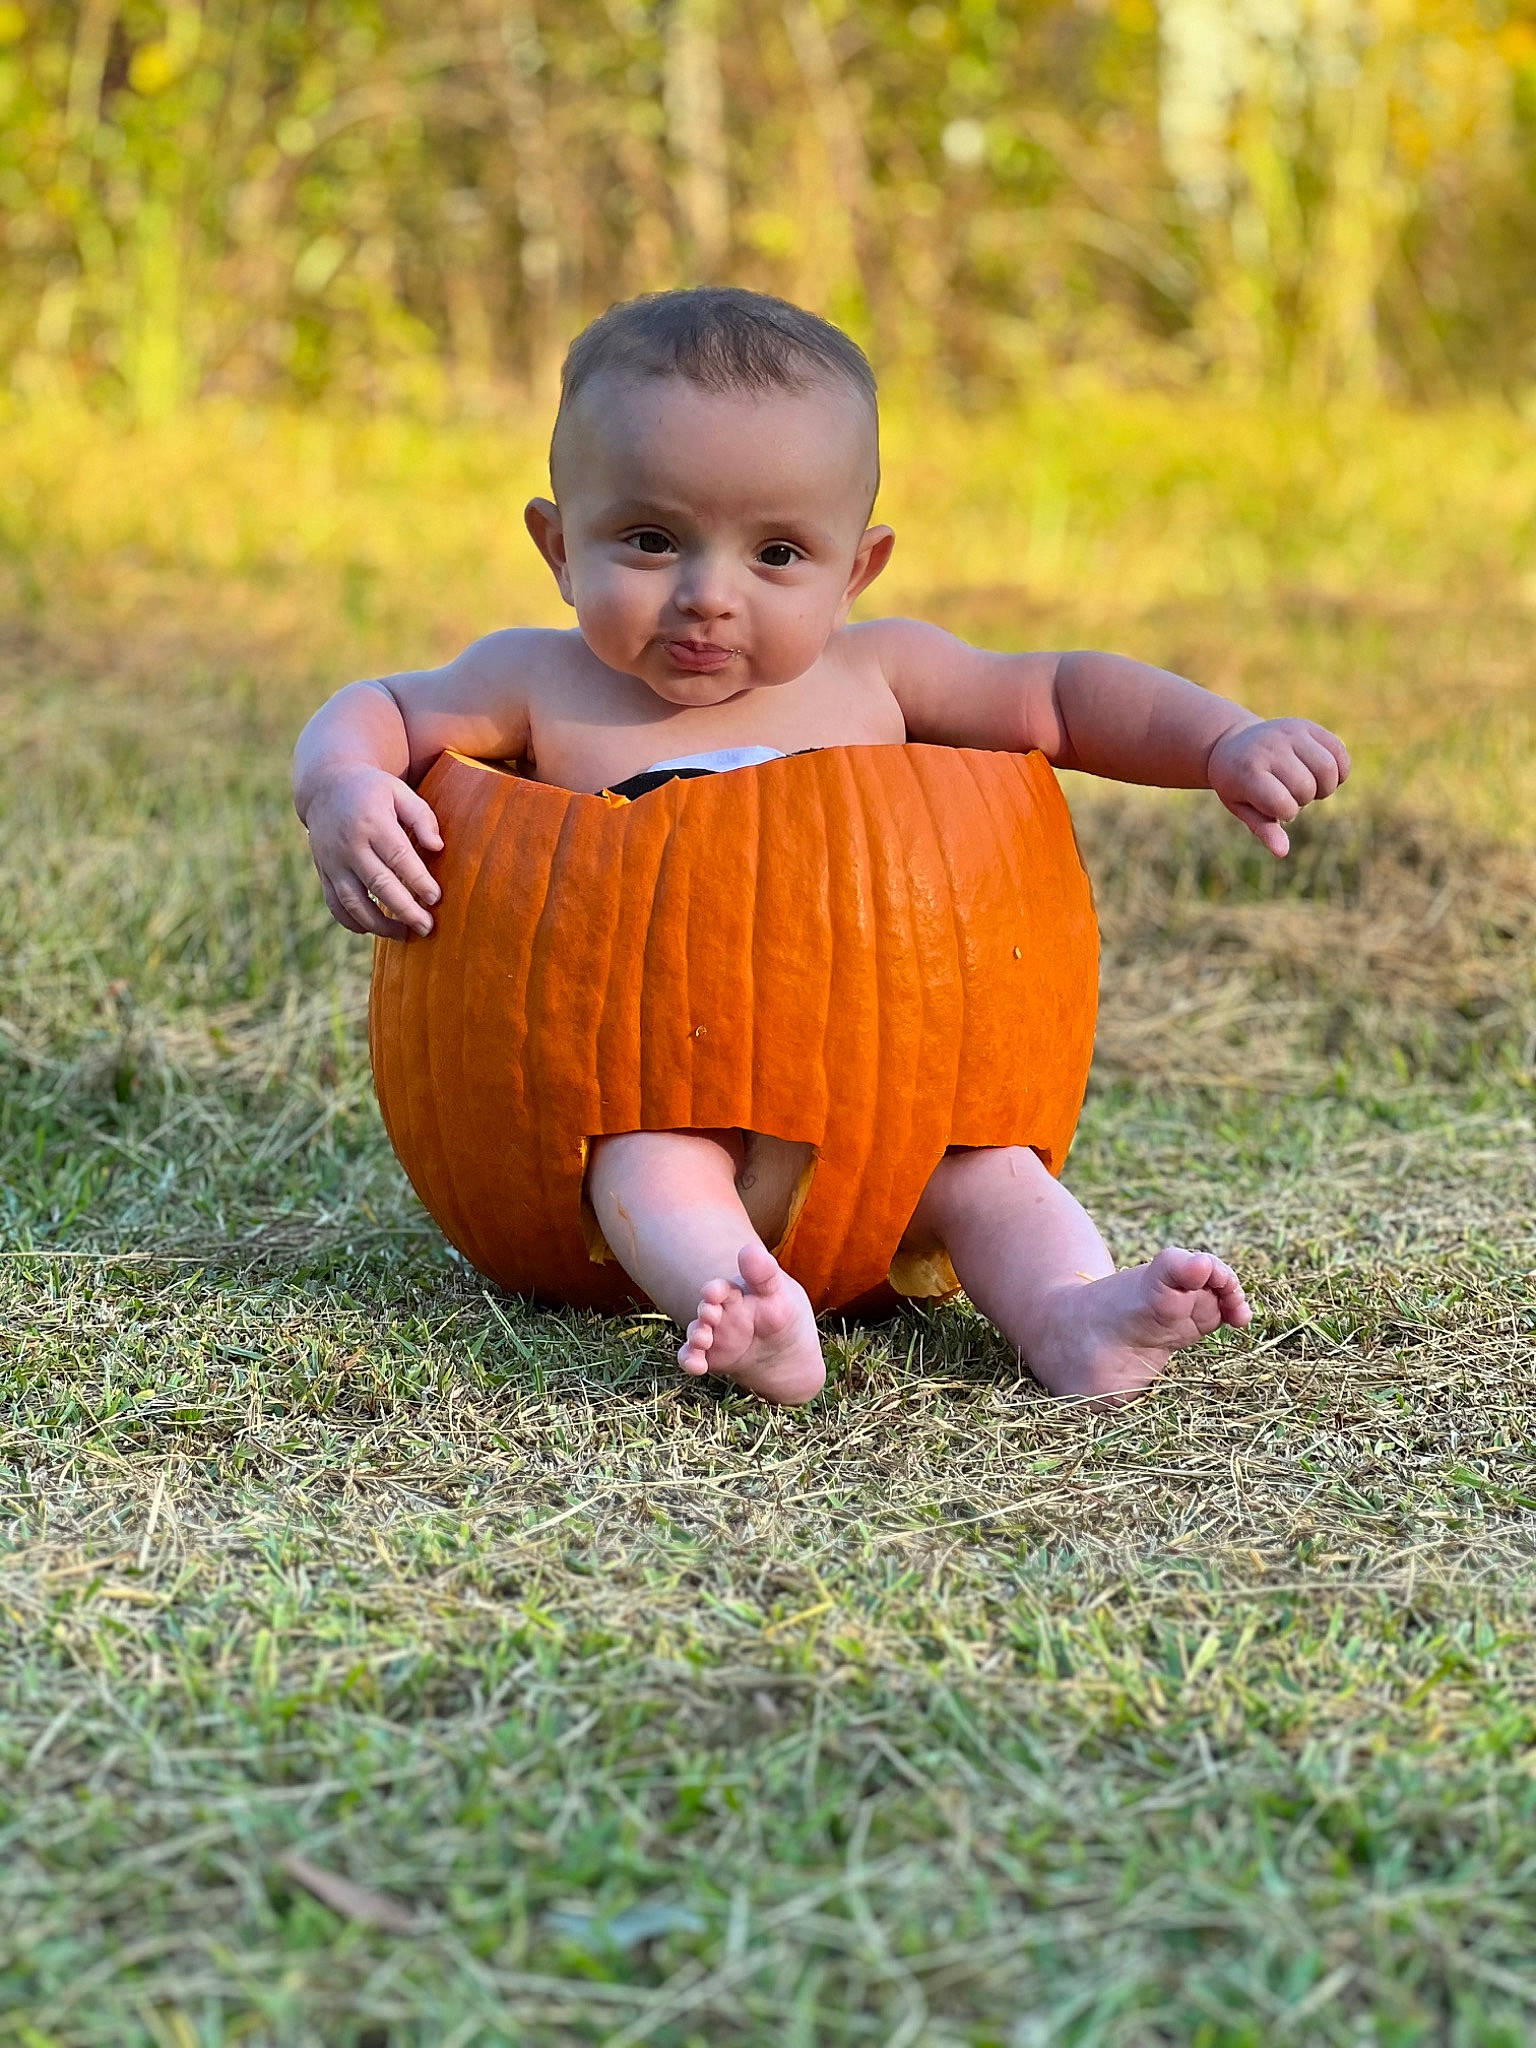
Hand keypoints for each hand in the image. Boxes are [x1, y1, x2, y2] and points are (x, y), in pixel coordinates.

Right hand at [303, 766, 443, 935]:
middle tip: (427, 926)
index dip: (418, 880)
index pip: (398, 857)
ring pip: (354, 902)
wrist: (325, 787)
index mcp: (372, 822)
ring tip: (404, 934)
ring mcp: (333, 862)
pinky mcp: (324, 873)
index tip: (435, 898)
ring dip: (379, 924)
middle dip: (405, 909)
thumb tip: (438, 847)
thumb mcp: (399, 792)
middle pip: (379, 884)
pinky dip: (352, 922)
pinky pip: (335, 905)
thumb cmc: (373, 791)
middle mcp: (350, 845)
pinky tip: (373, 930)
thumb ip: (421, 817)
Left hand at [1207, 718, 1349, 857]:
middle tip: (1289, 794)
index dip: (1286, 813)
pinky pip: (1338, 752)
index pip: (1283, 803)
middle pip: (1306, 787)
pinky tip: (1323, 774)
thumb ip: (1263, 828)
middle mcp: (1271, 748)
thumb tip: (1282, 852)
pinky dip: (1339, 770)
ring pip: (1328, 769)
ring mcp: (1290, 733)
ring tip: (1308, 785)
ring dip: (1324, 786)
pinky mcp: (1308, 726)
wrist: (1232, 743)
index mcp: (1249, 772)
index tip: (1273, 806)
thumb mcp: (1240, 806)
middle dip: (1302, 800)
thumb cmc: (1237, 782)